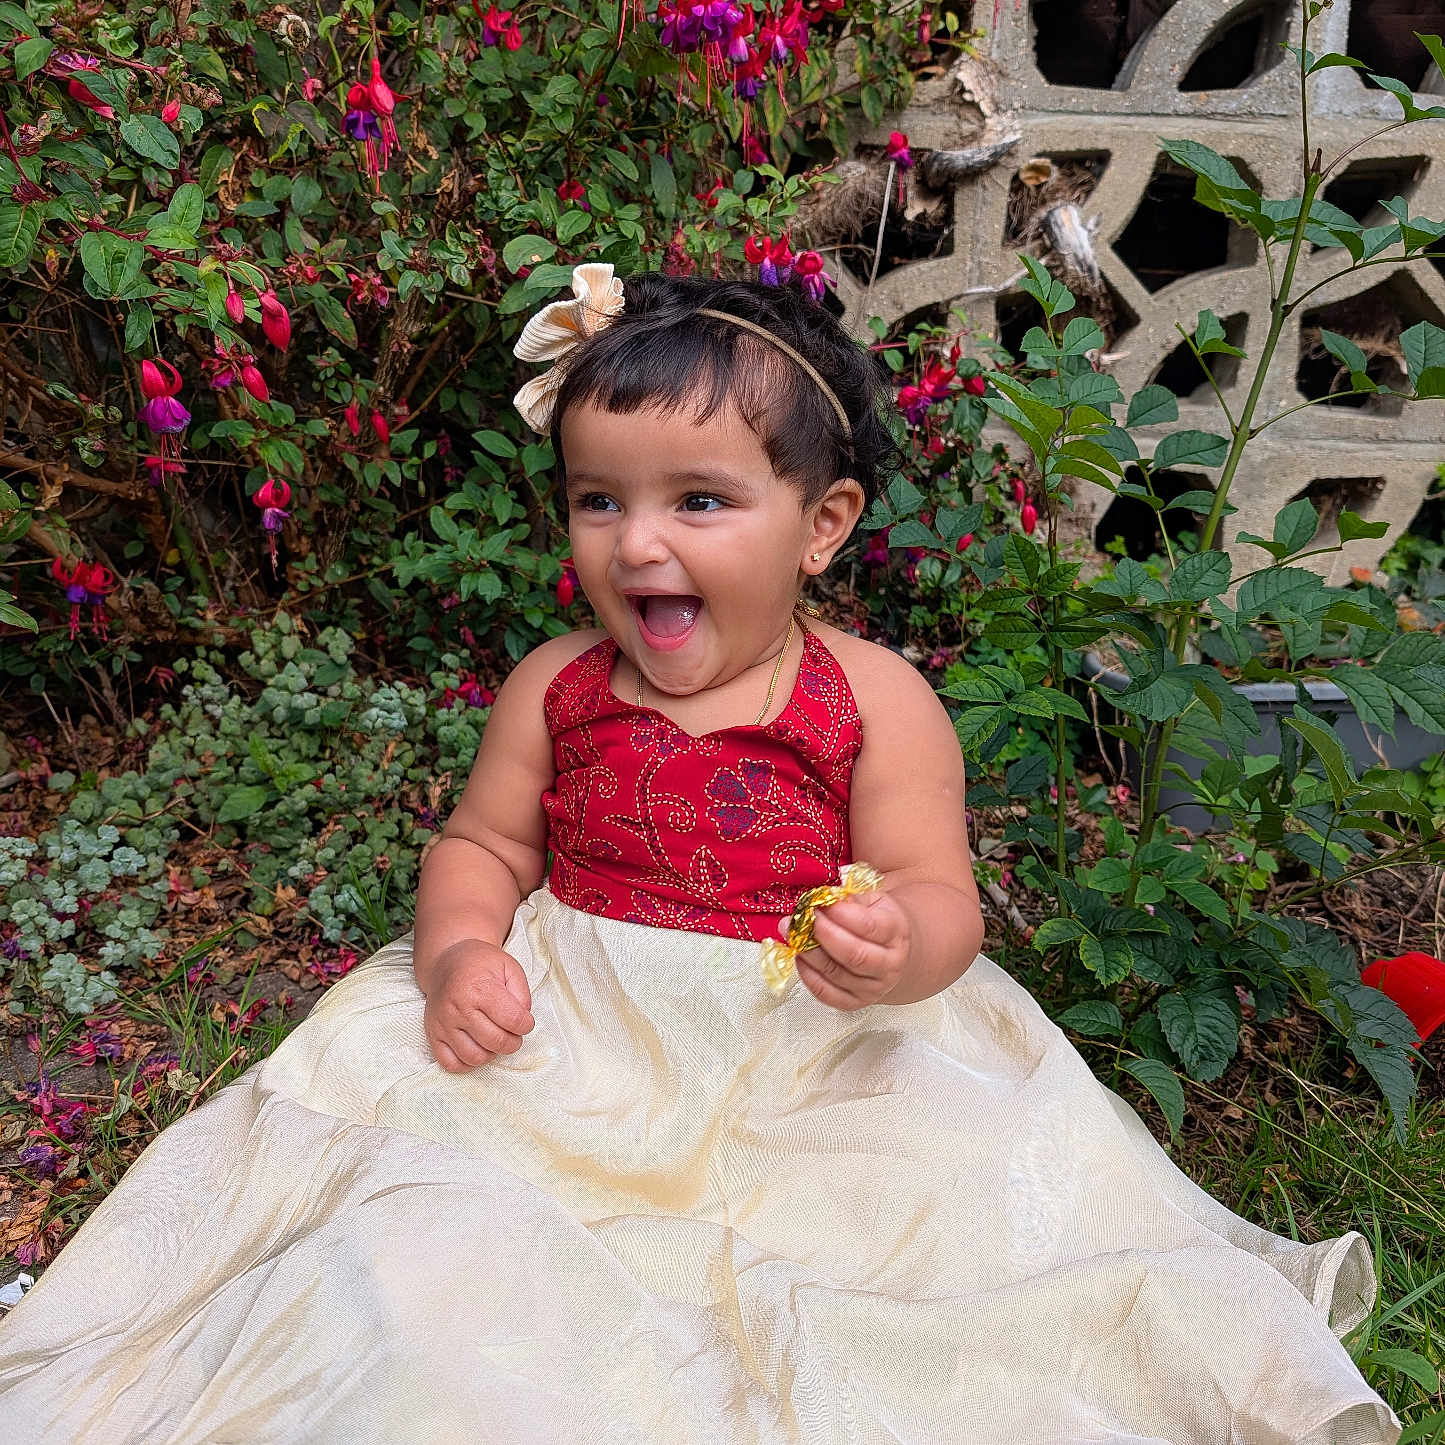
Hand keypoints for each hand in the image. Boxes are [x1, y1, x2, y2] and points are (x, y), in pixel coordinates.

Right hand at [422, 938, 534, 1072]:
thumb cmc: (480, 965)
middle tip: (514, 1034)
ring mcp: (443, 1023)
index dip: (526, 1025)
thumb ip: (522, 994)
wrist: (447, 962)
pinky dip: (468, 1064)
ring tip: (495, 1039)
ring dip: (492, 1054)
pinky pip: (450, 1064)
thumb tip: (523, 1021)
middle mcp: (458, 1007)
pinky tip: (477, 1049)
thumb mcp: (509, 967)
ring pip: (474, 1057)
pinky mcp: (433, 1034)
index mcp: (479, 988)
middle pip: (496, 1041)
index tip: (525, 1021)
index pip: (513, 1020)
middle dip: (513, 1042)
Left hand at [779, 891, 911, 1009]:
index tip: (820, 902)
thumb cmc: (879, 923)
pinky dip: (808, 976)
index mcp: (897, 934)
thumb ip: (850, 900)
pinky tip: (800, 957)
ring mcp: (874, 987)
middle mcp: (890, 964)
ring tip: (793, 934)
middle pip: (853, 954)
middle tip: (803, 918)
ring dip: (809, 953)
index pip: (869, 926)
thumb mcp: (873, 902)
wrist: (892, 953)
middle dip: (822, 934)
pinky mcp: (855, 1002)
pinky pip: (827, 994)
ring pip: (836, 974)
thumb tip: (823, 900)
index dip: (840, 914)